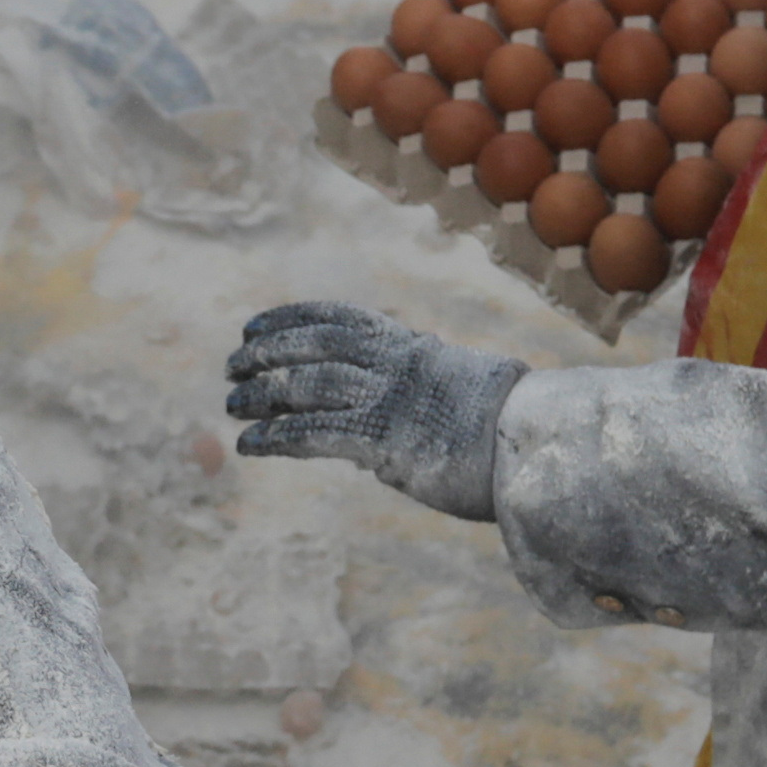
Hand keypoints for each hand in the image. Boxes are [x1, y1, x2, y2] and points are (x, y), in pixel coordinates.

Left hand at [224, 299, 524, 522]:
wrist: (533, 448)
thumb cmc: (504, 432)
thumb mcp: (455, 397)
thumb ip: (415, 398)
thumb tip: (381, 433)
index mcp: (412, 347)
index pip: (340, 319)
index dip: (292, 319)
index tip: (257, 324)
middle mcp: (394, 365)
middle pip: (314, 347)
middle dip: (268, 352)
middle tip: (233, 364)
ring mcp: (386, 400)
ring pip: (306, 385)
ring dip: (262, 394)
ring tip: (232, 404)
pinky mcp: (380, 440)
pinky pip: (312, 433)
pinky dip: (274, 436)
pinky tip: (248, 444)